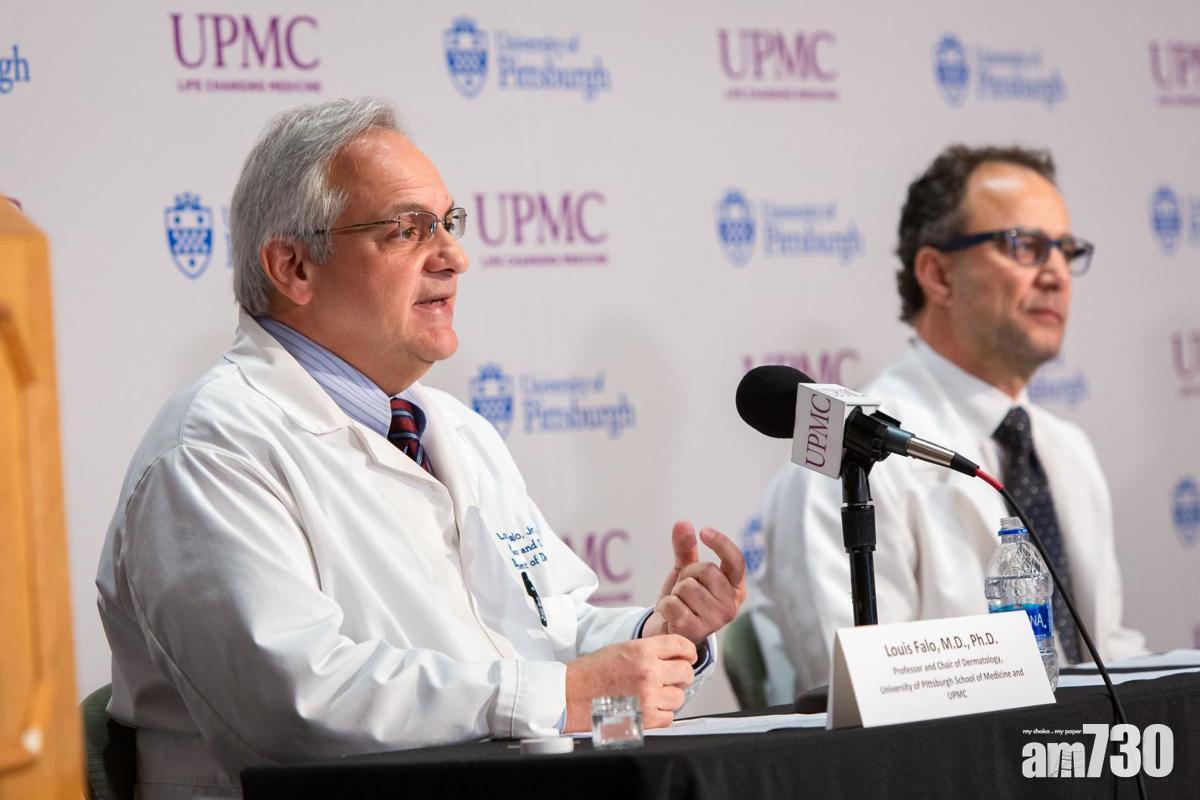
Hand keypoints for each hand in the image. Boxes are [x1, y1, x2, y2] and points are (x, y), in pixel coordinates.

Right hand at [564, 635, 696, 731]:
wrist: (569, 695)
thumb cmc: (590, 672)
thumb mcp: (620, 649)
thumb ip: (648, 651)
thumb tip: (673, 656)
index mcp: (642, 650)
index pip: (681, 645)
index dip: (688, 651)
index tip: (687, 657)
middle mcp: (648, 672)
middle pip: (686, 671)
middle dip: (680, 675)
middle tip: (671, 678)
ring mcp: (648, 696)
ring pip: (680, 697)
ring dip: (670, 696)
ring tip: (654, 695)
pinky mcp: (645, 719)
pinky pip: (669, 717)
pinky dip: (662, 714)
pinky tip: (648, 708)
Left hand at [642, 521, 746, 645]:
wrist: (669, 631)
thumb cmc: (684, 600)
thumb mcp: (686, 571)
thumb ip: (686, 548)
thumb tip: (683, 522)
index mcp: (735, 588)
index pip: (736, 560)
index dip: (722, 543)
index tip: (705, 530)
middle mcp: (731, 606)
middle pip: (707, 569)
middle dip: (688, 573)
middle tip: (683, 588)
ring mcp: (716, 621)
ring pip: (688, 587)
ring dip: (675, 591)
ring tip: (678, 603)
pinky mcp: (696, 631)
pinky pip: (673, 604)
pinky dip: (665, 605)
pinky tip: (670, 614)